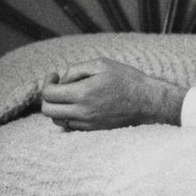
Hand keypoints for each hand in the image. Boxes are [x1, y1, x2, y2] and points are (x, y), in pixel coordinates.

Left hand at [39, 58, 183, 129]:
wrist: (148, 102)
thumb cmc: (127, 79)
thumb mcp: (102, 64)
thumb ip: (76, 69)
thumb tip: (62, 79)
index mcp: (83, 93)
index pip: (49, 94)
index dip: (47, 82)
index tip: (55, 75)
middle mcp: (82, 112)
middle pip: (48, 110)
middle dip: (48, 97)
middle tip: (57, 86)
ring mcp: (87, 124)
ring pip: (57, 120)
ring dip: (57, 107)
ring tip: (69, 96)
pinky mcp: (93, 130)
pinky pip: (70, 126)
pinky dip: (68, 116)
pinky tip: (78, 105)